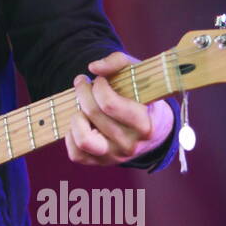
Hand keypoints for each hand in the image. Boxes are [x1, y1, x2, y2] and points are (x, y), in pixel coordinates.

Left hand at [65, 51, 173, 167]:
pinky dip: (71, 136)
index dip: (98, 86)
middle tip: (83, 83)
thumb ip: (118, 62)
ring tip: (81, 107)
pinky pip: (76, 154)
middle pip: (93, 114)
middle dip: (83, 91)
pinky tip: (81, 121)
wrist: (154, 129)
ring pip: (83, 139)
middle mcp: (130, 144)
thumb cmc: (142, 96)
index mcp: (144, 124)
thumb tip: (93, 67)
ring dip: (76, 116)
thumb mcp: (139, 75)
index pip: (109, 104)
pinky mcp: (101, 163)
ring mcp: (115, 156)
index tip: (100, 80)